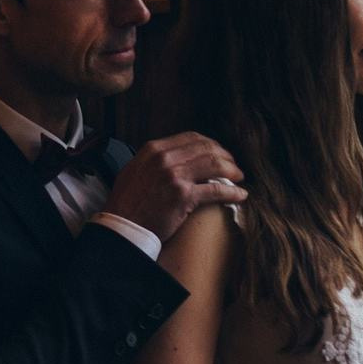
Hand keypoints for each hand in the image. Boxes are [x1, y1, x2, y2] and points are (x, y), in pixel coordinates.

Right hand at [102, 131, 245, 239]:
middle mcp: (165, 158)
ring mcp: (175, 176)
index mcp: (153, 149)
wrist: (122, 225)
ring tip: (238, 177)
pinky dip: (231, 192)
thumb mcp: (135, 169)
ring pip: (214, 165)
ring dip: (232, 170)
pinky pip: (216, 190)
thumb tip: (175, 158)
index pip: (191, 137)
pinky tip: (240, 195)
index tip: (219, 153)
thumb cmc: (127, 202)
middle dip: (225, 156)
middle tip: (233, 166)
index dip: (210, 144)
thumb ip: (155, 160)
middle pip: (206, 148)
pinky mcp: (184, 196)